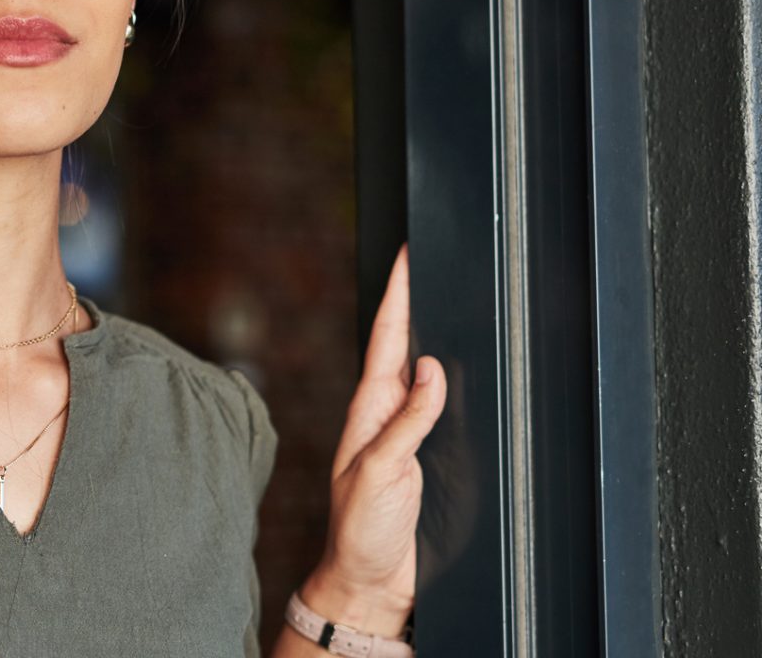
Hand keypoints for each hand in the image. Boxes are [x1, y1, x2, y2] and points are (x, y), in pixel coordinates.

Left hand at [303, 243, 445, 637]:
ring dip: (442, 337)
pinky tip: (474, 364)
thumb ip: (407, 423)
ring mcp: (413, 436)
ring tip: (457, 294)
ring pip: (431, 374)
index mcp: (370, 409)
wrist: (373, 582)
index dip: (399, 296)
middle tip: (434, 255)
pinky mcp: (435, 460)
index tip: (408, 254)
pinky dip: (461, 382)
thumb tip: (430, 368)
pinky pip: (451, 410)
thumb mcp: (380, 471)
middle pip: (410, 346)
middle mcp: (390, 415)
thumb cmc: (361, 530)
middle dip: (421, 301)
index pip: (387, 339)